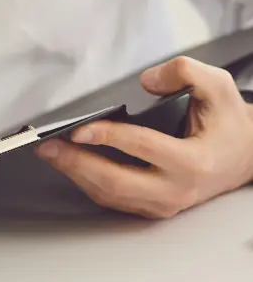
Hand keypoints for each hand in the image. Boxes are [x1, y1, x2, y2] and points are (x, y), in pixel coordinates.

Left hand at [35, 56, 252, 217]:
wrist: (243, 157)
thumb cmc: (227, 123)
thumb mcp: (217, 87)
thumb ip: (185, 73)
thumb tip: (147, 80)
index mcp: (194, 161)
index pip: (142, 147)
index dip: (108, 136)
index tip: (80, 128)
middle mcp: (176, 189)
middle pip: (116, 182)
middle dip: (76, 163)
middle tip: (48, 147)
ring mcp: (162, 204)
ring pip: (109, 195)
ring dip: (75, 174)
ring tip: (50, 153)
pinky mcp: (151, 208)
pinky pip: (112, 199)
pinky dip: (86, 182)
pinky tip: (69, 164)